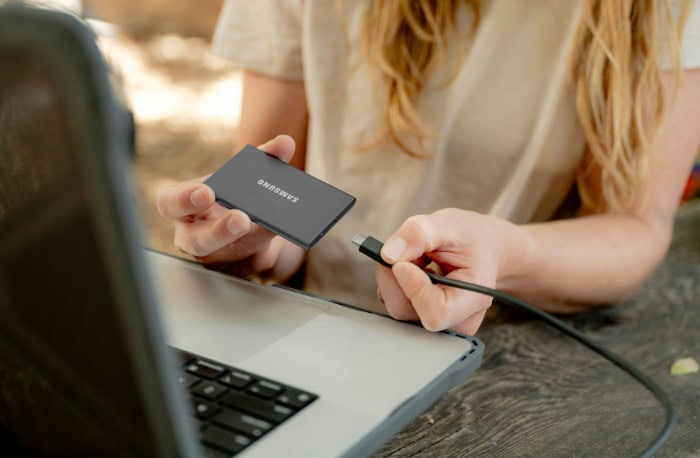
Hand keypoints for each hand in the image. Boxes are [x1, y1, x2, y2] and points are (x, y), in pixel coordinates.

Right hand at [156, 135, 298, 277]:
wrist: (250, 222)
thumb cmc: (234, 194)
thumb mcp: (243, 175)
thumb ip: (262, 157)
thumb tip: (285, 143)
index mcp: (182, 206)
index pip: (169, 204)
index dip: (183, 199)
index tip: (206, 192)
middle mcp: (192, 235)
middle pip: (198, 241)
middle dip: (220, 231)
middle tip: (241, 218)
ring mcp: (215, 256)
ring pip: (229, 255)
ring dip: (251, 241)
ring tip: (271, 226)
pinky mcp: (240, 267)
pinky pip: (255, 259)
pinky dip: (271, 242)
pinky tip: (287, 229)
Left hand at [374, 208, 529, 334]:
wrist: (482, 248)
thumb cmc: (471, 238)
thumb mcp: (449, 224)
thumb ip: (419, 233)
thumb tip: (388, 254)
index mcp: (475, 298)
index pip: (435, 312)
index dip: (413, 288)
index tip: (403, 262)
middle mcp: (458, 320)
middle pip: (407, 311)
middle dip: (395, 277)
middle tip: (406, 251)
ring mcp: (440, 323)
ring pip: (397, 307)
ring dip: (395, 279)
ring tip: (416, 259)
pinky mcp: (423, 318)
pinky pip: (396, 304)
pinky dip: (396, 284)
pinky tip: (413, 271)